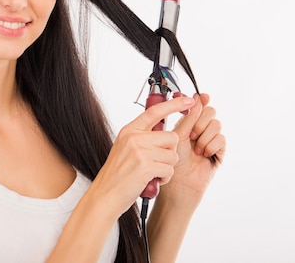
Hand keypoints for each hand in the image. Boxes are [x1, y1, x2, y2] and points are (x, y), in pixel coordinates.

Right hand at [92, 96, 196, 215]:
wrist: (106, 194)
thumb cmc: (118, 175)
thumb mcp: (125, 148)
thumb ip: (141, 137)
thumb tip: (164, 131)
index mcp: (129, 130)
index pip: (155, 111)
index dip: (174, 105)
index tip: (188, 100)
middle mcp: (134, 137)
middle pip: (171, 137)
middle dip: (169, 152)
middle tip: (156, 162)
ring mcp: (139, 151)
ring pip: (173, 155)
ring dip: (167, 167)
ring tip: (152, 173)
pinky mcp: (145, 166)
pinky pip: (169, 169)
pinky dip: (164, 178)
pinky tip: (152, 180)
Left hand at [166, 93, 225, 197]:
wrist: (177, 183)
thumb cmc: (172, 160)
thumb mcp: (178, 135)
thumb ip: (188, 118)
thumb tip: (196, 98)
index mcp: (188, 124)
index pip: (200, 106)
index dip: (202, 100)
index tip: (203, 96)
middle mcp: (201, 131)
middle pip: (210, 112)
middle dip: (201, 121)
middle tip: (192, 134)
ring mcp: (211, 141)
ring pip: (216, 124)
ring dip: (204, 136)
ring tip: (195, 149)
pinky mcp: (219, 152)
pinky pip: (221, 139)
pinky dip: (211, 145)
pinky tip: (203, 154)